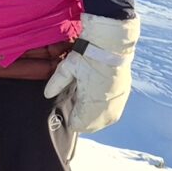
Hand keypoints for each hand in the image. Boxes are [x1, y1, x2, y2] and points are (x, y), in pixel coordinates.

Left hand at [45, 14, 137, 135]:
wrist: (111, 44)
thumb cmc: (88, 56)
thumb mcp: (67, 68)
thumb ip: (56, 83)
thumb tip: (47, 94)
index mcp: (92, 102)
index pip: (79, 125)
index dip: (71, 120)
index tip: (67, 112)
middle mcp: (107, 106)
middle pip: (92, 126)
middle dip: (83, 120)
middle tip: (74, 109)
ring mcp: (118, 101)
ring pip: (105, 121)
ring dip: (95, 118)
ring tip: (85, 106)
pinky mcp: (124, 94)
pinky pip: (114, 112)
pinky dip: (105, 111)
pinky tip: (97, 103)